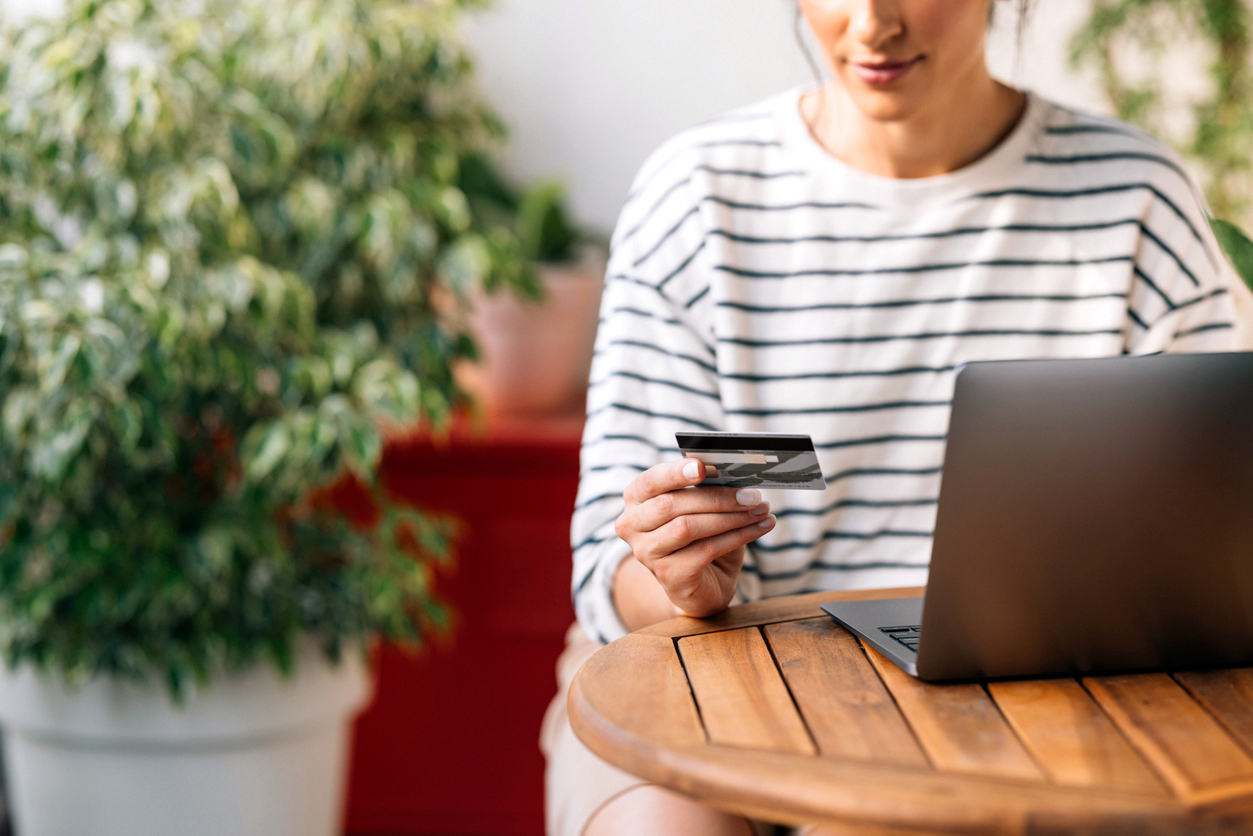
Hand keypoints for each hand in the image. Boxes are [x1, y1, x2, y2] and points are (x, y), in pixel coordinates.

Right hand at [614, 458, 775, 617]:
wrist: (702, 584)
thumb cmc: (700, 537)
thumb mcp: (702, 507)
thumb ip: (706, 489)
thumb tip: (733, 473)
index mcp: (637, 499)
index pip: (650, 481)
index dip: (675, 473)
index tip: (702, 466)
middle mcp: (632, 525)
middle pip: (671, 504)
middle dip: (716, 497)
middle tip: (752, 494)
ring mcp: (647, 553)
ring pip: (687, 527)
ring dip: (730, 517)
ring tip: (760, 511)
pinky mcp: (669, 575)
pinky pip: (705, 550)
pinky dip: (737, 537)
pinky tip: (758, 528)